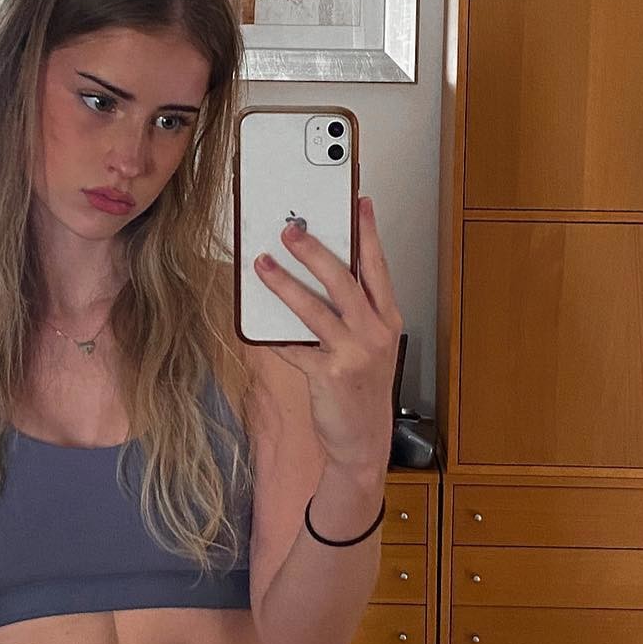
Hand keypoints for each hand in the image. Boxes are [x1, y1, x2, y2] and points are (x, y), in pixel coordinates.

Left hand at [252, 194, 403, 476]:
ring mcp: (353, 354)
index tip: (360, 203)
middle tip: (291, 229)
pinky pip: (294, 347)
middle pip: (344, 280)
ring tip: (263, 263)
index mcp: (387, 320)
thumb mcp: (369, 347)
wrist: (363, 441)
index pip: (378, 267)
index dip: (368, 233)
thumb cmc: (362, 390)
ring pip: (315, 308)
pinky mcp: (328, 375)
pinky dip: (273, 335)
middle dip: (316, 250)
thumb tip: (316, 276)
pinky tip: (255, 320)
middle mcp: (375, 333)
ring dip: (285, 283)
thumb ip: (352, 313)